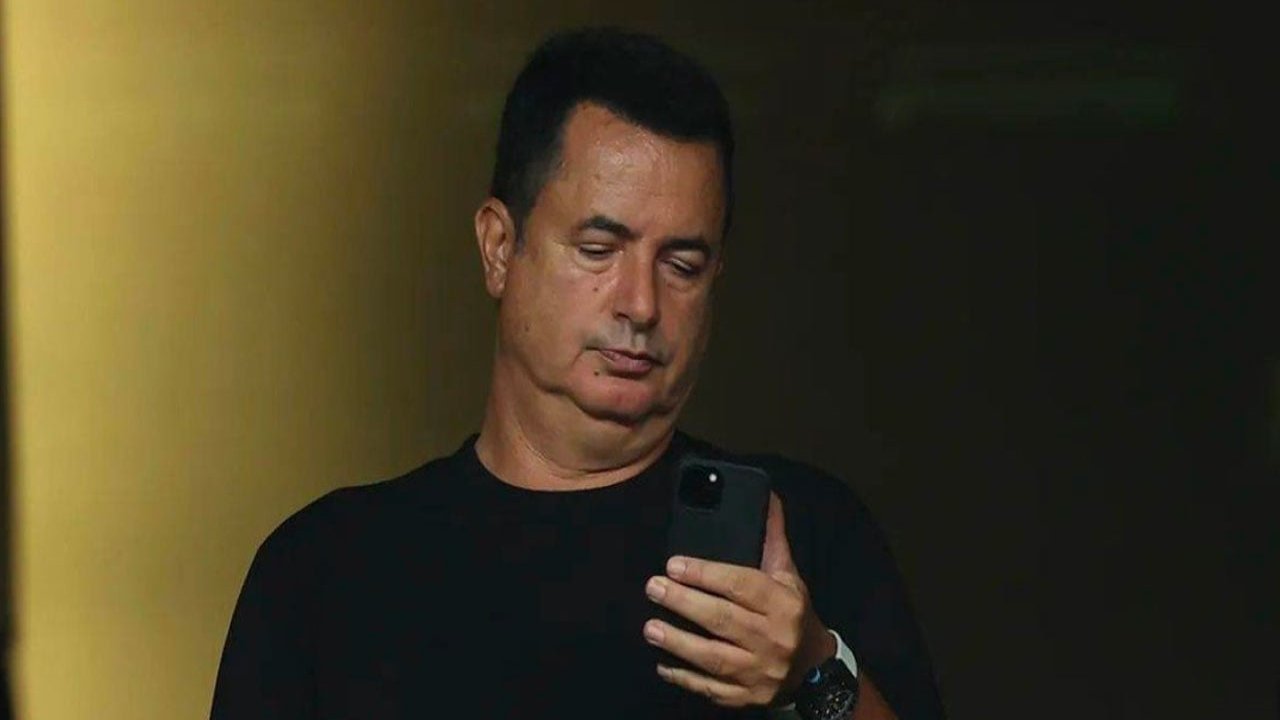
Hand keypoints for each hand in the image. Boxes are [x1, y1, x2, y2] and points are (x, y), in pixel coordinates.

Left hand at [643, 493, 836, 707]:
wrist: (814, 669)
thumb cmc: (793, 614)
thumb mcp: (788, 576)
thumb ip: (772, 539)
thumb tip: (765, 496)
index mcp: (783, 604)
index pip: (742, 585)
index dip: (706, 574)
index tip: (674, 564)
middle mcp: (773, 638)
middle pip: (723, 620)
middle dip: (684, 603)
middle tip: (653, 588)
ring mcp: (760, 672)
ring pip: (714, 657)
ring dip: (678, 642)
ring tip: (650, 627)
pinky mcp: (747, 697)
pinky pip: (711, 688)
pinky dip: (684, 677)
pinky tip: (662, 664)